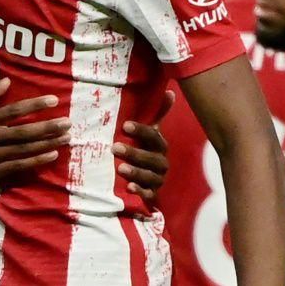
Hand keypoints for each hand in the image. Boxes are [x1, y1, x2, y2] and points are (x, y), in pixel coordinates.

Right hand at [0, 79, 70, 179]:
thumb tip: (7, 81)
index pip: (14, 111)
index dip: (34, 105)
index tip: (54, 100)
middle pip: (24, 133)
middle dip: (48, 128)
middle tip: (67, 122)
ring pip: (25, 150)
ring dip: (47, 143)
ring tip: (66, 137)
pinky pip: (19, 166)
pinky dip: (36, 161)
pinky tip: (52, 154)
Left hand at [111, 89, 174, 203]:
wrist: (148, 176)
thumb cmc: (144, 148)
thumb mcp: (150, 131)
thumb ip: (157, 113)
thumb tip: (170, 91)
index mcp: (160, 145)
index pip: (154, 136)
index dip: (141, 130)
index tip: (125, 125)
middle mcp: (162, 162)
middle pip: (152, 158)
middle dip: (134, 153)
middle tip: (114, 147)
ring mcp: (158, 178)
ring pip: (150, 176)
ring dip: (136, 172)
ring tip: (120, 169)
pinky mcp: (152, 193)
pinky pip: (149, 194)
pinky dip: (140, 191)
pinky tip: (129, 188)